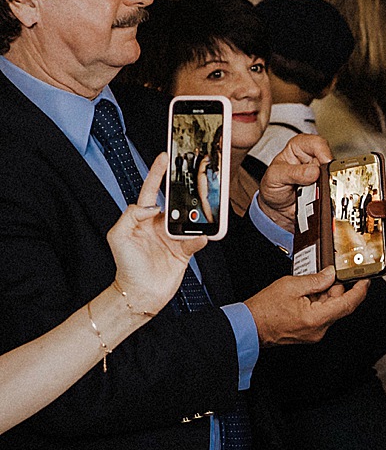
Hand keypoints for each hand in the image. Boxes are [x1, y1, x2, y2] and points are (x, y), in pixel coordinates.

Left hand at [107, 155, 207, 314]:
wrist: (140, 293)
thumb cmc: (125, 265)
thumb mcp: (118, 236)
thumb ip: (131, 215)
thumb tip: (154, 207)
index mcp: (142, 218)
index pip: (151, 191)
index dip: (157, 173)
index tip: (165, 156)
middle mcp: (159, 225)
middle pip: (176, 202)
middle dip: (185, 191)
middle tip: (195, 178)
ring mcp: (173, 237)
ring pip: (190, 220)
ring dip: (197, 217)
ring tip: (204, 211)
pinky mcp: (185, 251)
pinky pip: (196, 240)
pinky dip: (201, 238)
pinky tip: (201, 237)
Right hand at [245, 268, 368, 344]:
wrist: (248, 327)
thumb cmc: (263, 310)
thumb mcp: (291, 286)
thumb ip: (315, 280)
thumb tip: (330, 275)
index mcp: (317, 318)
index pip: (348, 304)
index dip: (360, 291)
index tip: (365, 281)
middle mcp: (319, 329)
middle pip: (339, 305)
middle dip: (336, 289)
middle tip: (327, 275)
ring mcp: (314, 333)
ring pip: (329, 309)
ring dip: (325, 295)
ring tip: (309, 285)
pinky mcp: (308, 332)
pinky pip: (320, 315)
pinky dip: (318, 302)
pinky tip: (307, 294)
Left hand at [256, 134, 333, 233]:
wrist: (276, 208)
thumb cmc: (273, 187)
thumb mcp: (275, 177)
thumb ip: (292, 173)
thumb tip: (313, 171)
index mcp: (299, 148)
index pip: (316, 143)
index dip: (323, 152)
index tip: (324, 164)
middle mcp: (313, 159)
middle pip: (330, 160)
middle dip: (326, 173)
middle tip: (318, 184)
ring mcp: (321, 174)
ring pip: (334, 177)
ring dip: (326, 188)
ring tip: (311, 195)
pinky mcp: (326, 188)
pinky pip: (333, 192)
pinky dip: (327, 197)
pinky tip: (316, 200)